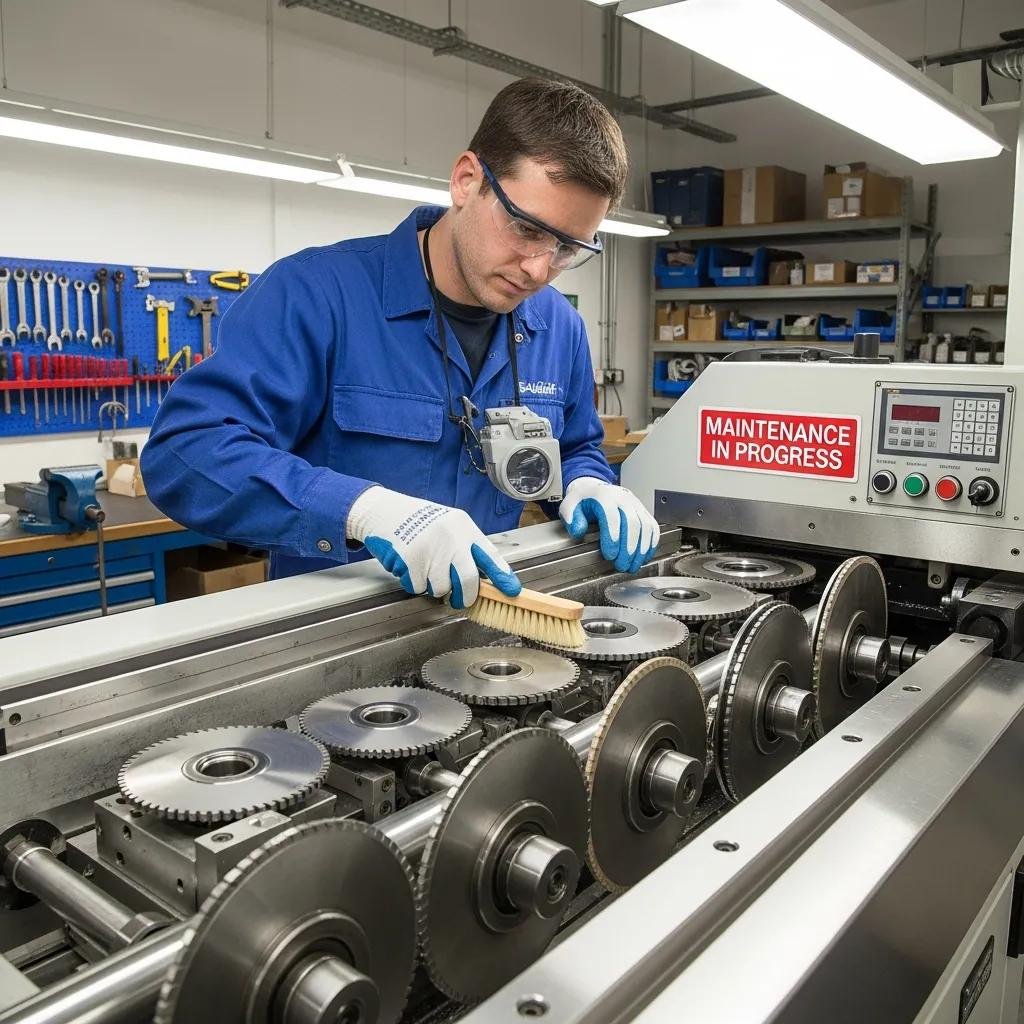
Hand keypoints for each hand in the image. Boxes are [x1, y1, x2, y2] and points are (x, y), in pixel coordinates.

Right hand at [347, 487, 520, 608]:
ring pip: (441, 587)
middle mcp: (450, 537)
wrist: (383, 511)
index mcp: (464, 527)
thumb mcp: (448, 526)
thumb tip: (481, 580)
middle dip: (465, 596)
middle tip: (460, 600)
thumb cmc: (417, 522)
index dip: (502, 575)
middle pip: (467, 579)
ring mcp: (431, 548)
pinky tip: (409, 566)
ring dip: (433, 587)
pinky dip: (414, 583)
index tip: (512, 591)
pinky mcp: (411, 559)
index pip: (489, 555)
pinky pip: (419, 587)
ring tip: (425, 569)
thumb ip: (464, 548)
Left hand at [559, 477, 659, 572]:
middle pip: (632, 523)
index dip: (612, 537)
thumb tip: (579, 531)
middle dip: (628, 548)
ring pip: (645, 526)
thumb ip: (571, 519)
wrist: (595, 489)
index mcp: (604, 497)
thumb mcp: (569, 506)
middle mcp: (623, 498)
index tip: (609, 555)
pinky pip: (652, 527)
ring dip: (641, 549)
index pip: (612, 517)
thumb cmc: (583, 501)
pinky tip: (645, 557)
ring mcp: (636, 504)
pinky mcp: (643, 511)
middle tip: (622, 566)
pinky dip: (651, 544)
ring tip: (633, 566)